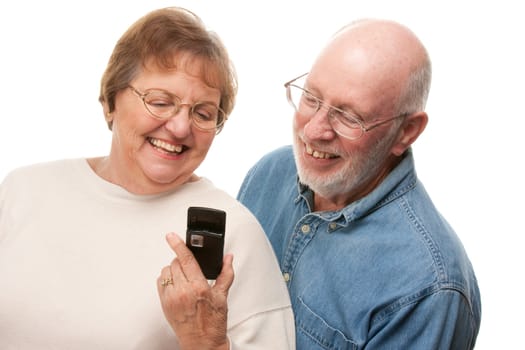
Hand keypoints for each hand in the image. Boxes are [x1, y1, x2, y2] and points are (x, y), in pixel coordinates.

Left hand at [157, 232, 233, 349]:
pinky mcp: (164, 304)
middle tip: (191, 267)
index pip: (186, 260)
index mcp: (199, 288)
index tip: (171, 236)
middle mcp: (183, 292)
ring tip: (184, 277)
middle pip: (175, 263)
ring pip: (166, 272)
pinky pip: (160, 282)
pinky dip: (167, 279)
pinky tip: (177, 284)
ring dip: (174, 269)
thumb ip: (226, 274)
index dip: (178, 245)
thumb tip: (228, 258)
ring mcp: (171, 298)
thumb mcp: (222, 296)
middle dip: (182, 261)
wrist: (202, 343)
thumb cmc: (213, 322)